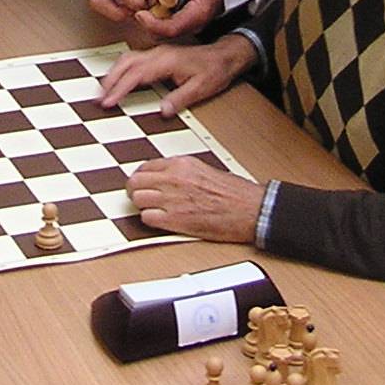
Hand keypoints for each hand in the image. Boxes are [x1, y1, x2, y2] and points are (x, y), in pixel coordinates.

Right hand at [97, 33, 254, 116]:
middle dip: (109, 81)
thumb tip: (162, 111)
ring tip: (103, 91)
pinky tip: (118, 80)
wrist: (224, 56)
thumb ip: (180, 99)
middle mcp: (158, 54)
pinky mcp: (158, 55)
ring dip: (113, 74)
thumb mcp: (201, 88)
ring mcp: (157, 53)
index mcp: (166, 61)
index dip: (119, 88)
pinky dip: (121, 69)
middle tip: (98, 98)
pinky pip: (133, 60)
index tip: (108, 101)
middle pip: (125, 64)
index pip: (136, 74)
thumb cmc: (214, 70)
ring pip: (127, 59)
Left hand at [126, 156, 265, 242]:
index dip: (141, 177)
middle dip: (135, 190)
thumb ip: (181, 171)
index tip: (143, 183)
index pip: (145, 166)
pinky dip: (150, 220)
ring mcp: (172, 200)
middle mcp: (173, 179)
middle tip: (140, 196)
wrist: (248, 209)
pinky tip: (160, 220)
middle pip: (135, 182)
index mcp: (181, 164)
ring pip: (137, 200)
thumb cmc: (233, 192)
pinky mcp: (175, 220)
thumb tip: (164, 176)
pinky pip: (147, 218)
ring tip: (151, 209)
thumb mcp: (203, 169)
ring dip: (142, 206)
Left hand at [132, 0, 223, 41]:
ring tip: (151, 2)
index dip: (151, 23)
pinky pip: (166, 27)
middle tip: (141, 6)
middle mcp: (193, 27)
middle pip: (164, 34)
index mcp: (197, 16)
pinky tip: (158, 5)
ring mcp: (188, 28)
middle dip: (149, 21)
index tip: (140, 13)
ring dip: (152, 19)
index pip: (170, 29)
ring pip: (163, 32)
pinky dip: (157, 17)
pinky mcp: (183, 26)